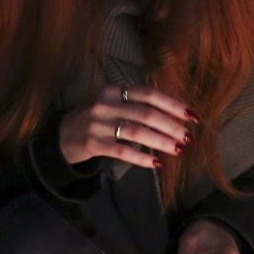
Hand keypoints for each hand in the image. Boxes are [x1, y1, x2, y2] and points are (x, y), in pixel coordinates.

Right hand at [58, 83, 195, 168]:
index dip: (172, 105)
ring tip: (178, 149)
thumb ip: (137, 105)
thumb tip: (175, 116)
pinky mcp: (92, 143)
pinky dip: (142, 157)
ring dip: (161, 141)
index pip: (149, 94)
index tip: (192, 116)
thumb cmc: (96, 120)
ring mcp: (97, 123)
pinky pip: (122, 151)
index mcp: (114, 90)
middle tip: (188, 138)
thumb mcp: (113, 104)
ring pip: (137, 132)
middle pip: (146, 113)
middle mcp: (106, 104)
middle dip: (171, 126)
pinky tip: (157, 163)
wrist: (61, 136)